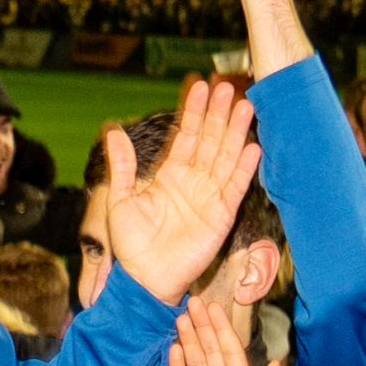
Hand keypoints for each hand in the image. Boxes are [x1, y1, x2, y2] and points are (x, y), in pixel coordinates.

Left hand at [97, 76, 263, 303]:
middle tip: (227, 88)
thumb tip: (112, 130)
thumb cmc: (130, 243)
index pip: (186, 136)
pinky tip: (252, 147)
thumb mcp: (119, 198)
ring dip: (236, 133)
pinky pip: (235, 188)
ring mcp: (209, 196)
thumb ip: (122, 165)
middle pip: (210, 140)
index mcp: (170, 174)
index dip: (193, 112)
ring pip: (226, 157)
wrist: (143, 279)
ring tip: (245, 107)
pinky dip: (244, 169)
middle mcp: (193, 181)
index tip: (199, 87)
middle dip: (219, 114)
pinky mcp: (221, 216)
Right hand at [171, 293, 289, 365]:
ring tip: (179, 318)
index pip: (230, 352)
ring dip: (188, 341)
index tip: (214, 308)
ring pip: (194, 364)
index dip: (222, 330)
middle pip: (210, 352)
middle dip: (202, 327)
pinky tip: (173, 349)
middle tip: (192, 303)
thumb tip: (276, 364)